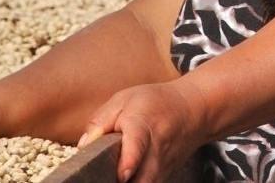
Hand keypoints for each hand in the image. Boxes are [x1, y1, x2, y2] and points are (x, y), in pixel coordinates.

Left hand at [79, 82, 208, 182]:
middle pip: (145, 175)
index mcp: (143, 123)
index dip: (130, 159)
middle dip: (127, 182)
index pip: (138, 143)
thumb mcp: (124, 99)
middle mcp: (156, 149)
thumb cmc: (154, 103)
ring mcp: (163, 166)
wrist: (192, 110)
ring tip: (112, 179)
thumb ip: (100, 121)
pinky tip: (122, 180)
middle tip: (105, 180)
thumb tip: (82, 146)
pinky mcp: (164, 176)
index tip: (123, 174)